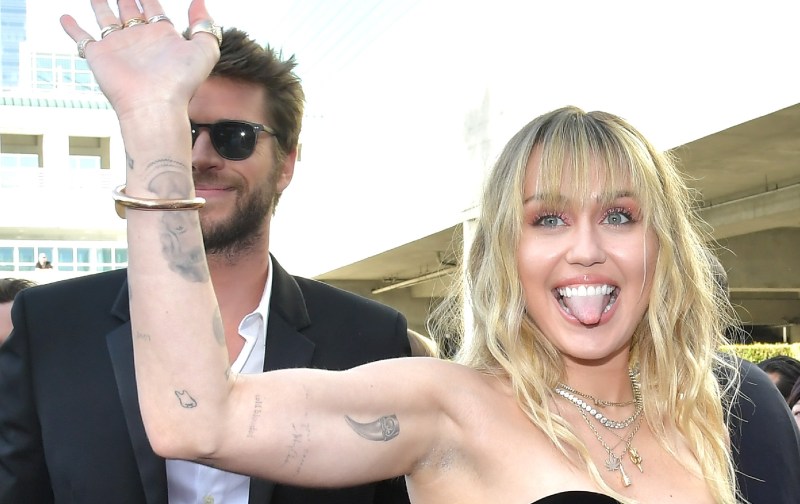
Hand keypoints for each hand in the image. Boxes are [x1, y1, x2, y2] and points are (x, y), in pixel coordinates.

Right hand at [60, 0, 219, 120]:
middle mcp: (139, 39)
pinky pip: (81, 37)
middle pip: (129, 10)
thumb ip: (204, 24)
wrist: (154, 105)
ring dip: (100, 5)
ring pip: (106, 18)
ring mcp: (118, 46)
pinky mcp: (98, 55)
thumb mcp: (204, 50)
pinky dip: (72, 28)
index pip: (154, 8)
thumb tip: (199, 0)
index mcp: (162, 35)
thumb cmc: (180, 82)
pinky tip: (65, 18)